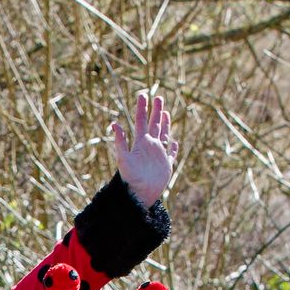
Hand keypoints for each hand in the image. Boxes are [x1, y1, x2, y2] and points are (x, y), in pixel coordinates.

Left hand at [108, 87, 179, 207]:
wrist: (139, 195)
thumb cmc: (130, 179)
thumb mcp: (123, 158)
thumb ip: (120, 141)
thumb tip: (114, 124)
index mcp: (141, 143)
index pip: (141, 121)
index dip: (142, 108)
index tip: (144, 94)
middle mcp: (150, 147)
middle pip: (154, 124)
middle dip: (156, 111)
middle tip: (158, 97)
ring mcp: (158, 155)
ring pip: (163, 135)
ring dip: (165, 124)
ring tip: (165, 112)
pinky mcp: (166, 166)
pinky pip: (171, 154)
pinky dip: (174, 148)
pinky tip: (175, 142)